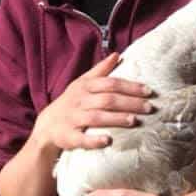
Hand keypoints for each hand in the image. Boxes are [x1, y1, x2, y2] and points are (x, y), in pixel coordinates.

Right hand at [31, 53, 153, 151]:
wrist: (46, 126)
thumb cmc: (71, 102)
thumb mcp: (82, 83)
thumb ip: (100, 70)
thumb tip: (116, 54)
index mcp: (85, 87)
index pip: (110, 84)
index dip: (130, 86)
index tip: (149, 91)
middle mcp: (79, 101)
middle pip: (107, 100)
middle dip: (129, 103)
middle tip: (149, 107)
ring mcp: (73, 119)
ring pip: (96, 117)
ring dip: (116, 119)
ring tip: (134, 121)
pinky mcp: (68, 136)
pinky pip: (81, 139)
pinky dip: (94, 140)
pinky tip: (108, 141)